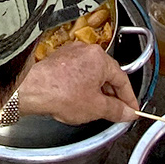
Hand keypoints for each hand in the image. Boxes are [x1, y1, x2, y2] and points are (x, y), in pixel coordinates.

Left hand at [15, 42, 138, 124]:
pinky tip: (80, 100)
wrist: (32, 90)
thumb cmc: (61, 94)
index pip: (122, 79)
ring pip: (92, 74)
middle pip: (107, 75)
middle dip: (113, 95)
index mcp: (100, 59)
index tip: (132, 108)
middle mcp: (86, 51)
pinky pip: (78, 73)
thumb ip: (116, 110)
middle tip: (117, 111)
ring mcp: (71, 54)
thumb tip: (127, 112)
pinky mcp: (59, 60)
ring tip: (98, 108)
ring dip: (97, 91)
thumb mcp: (96, 107)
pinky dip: (83, 86)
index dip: (129, 98)